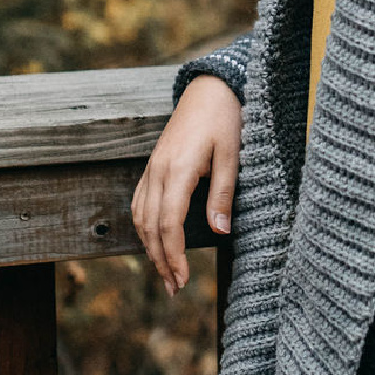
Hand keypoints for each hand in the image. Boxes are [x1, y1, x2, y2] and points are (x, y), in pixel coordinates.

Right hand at [131, 75, 240, 296]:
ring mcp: (152, 167)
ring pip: (141, 216)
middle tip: (175, 289)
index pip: (169, 224)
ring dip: (150, 247)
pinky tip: (154, 241)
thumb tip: (219, 232)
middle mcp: (158, 170)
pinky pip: (141, 201)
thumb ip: (223, 194)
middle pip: (151, 226)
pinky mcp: (154, 164)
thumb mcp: (232, 156)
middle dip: (161, 260)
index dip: (174, 255)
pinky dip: (145, 227)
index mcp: (177, 170)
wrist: (212, 86)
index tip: (183, 279)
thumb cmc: (226, 118)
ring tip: (165, 272)